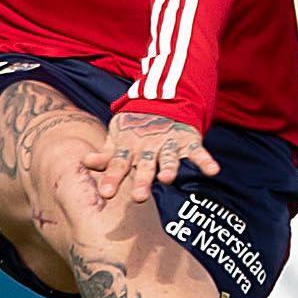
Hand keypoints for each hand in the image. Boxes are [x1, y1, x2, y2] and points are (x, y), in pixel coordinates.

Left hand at [85, 112, 218, 203]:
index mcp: (129, 147)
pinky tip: (213, 171)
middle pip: (145, 166)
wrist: (162, 100)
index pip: (119, 164)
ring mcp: (169, 143)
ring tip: (169, 179)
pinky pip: (198, 152)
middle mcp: (149, 147)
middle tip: (139, 198)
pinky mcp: (188, 140)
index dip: (112, 178)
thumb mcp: (117, 138)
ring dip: (170, 168)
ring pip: (169, 158)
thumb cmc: (136, 127)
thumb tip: (84, 162)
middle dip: (143, 181)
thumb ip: (105, 155)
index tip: (106, 193)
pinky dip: (206, 161)